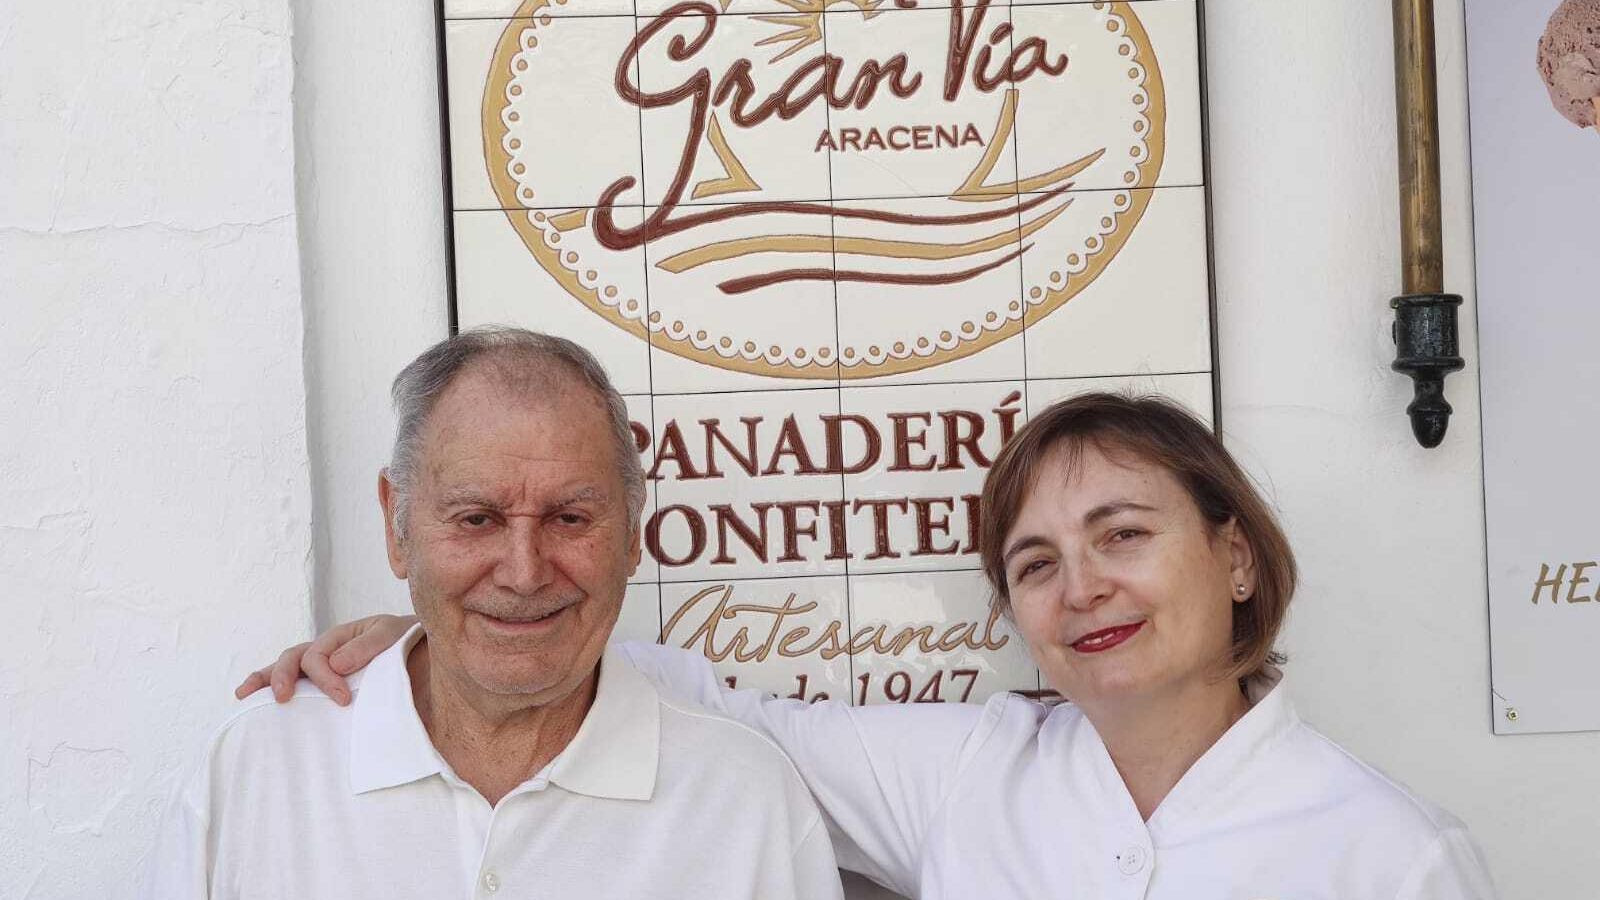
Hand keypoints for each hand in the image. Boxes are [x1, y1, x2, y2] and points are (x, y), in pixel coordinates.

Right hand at [233, 613, 418, 705]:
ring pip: (286, 666)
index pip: (320, 656)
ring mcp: (322, 664)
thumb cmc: (407, 643)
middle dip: (284, 676)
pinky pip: (295, 681)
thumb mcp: (392, 635)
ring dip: (264, 678)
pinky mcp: (324, 682)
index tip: (342, 700)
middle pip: (294, 657)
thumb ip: (368, 646)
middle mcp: (326, 649)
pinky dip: (269, 684)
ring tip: (244, 694)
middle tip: (284, 698)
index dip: (326, 678)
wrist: (423, 652)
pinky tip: (250, 697)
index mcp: (341, 636)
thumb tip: (334, 663)